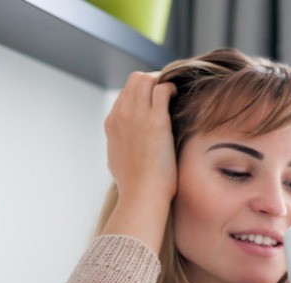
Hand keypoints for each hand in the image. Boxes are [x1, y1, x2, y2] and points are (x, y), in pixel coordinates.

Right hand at [103, 71, 178, 202]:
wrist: (141, 194)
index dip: (142, 93)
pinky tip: (178, 98)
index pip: (125, 94)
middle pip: (134, 80)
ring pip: (146, 79)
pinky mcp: (156, 120)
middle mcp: (122, 115)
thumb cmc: (134, 185)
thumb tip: (125, 147)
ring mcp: (137, 115)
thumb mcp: (118, 161)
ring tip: (173, 93)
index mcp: (112, 124)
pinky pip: (162, 89)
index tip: (155, 100)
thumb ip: (120, 147)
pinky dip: (171, 88)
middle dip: (152, 80)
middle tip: (167, 91)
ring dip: (162, 81)